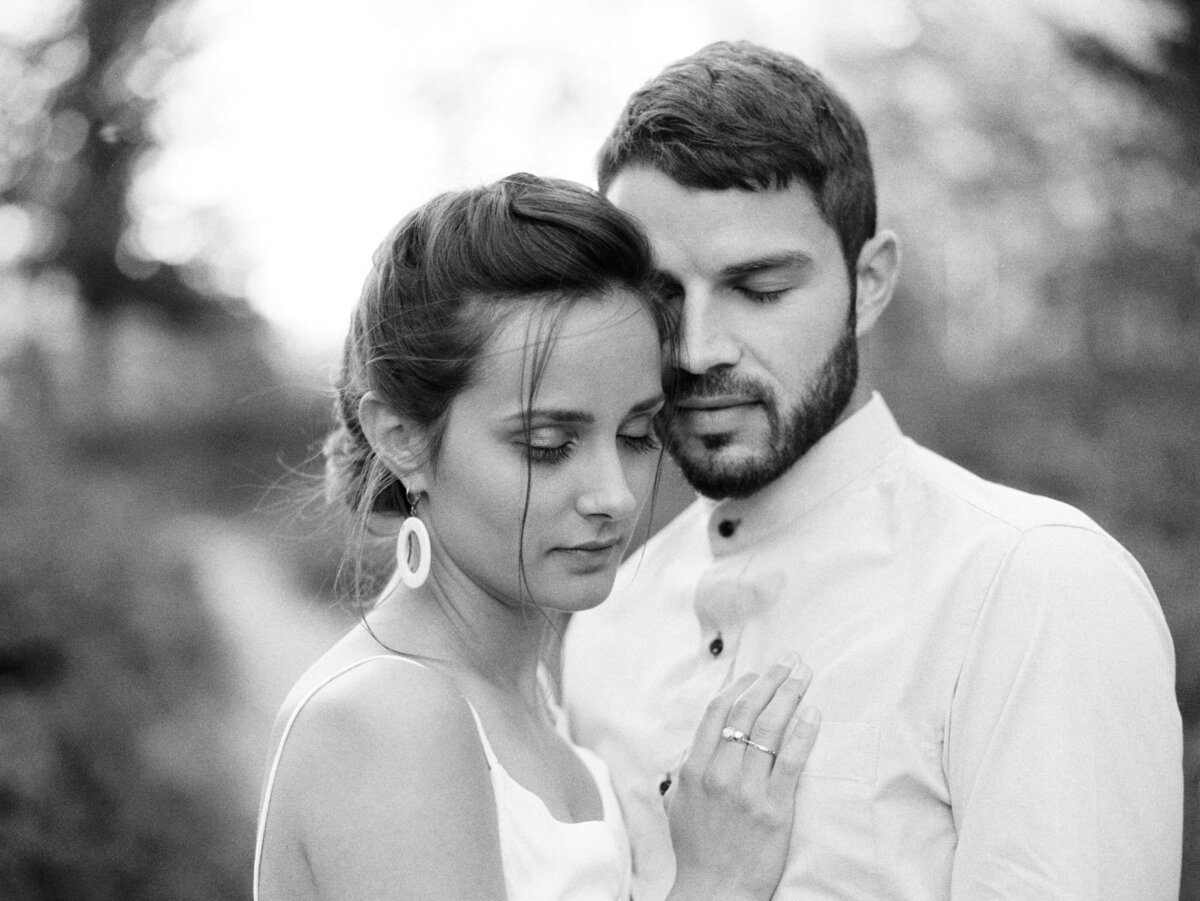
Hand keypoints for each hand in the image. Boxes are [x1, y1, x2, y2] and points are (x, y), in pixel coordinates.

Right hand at [665, 653, 819, 900]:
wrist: (714, 892)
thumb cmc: (697, 849)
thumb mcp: (681, 801)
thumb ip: (693, 766)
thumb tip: (708, 736)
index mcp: (695, 768)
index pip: (718, 712)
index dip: (740, 685)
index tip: (758, 671)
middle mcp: (719, 774)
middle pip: (747, 712)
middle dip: (771, 680)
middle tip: (790, 660)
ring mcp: (747, 792)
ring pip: (769, 730)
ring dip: (789, 696)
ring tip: (805, 675)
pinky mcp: (774, 810)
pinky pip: (791, 763)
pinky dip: (803, 734)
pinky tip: (813, 714)